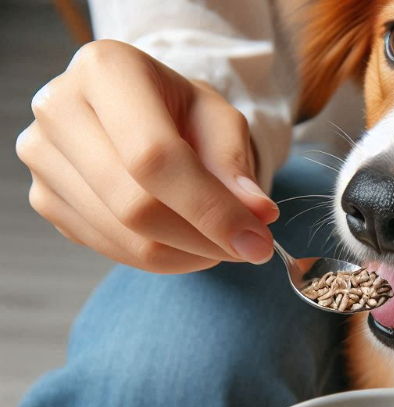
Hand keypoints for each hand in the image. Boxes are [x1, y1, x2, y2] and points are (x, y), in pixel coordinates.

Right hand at [16, 40, 278, 272]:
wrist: (141, 111)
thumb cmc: (183, 112)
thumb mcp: (221, 121)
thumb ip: (237, 166)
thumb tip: (258, 216)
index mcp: (107, 70)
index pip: (155, 158)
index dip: (210, 209)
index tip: (257, 242)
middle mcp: (60, 109)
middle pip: (134, 207)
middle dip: (203, 240)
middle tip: (248, 249)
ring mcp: (44, 158)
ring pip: (125, 239)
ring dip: (187, 255)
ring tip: (221, 242)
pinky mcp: (45, 199)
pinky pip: (111, 250)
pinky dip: (161, 258)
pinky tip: (186, 241)